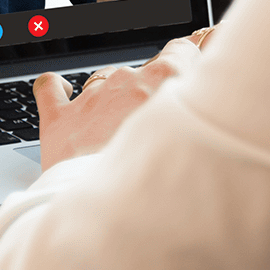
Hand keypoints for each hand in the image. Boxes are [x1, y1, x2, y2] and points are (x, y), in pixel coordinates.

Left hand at [32, 29, 208, 170]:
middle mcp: (127, 80)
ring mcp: (92, 98)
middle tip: (155, 126)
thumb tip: (219, 98)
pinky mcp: (60, 119)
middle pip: (142, 72)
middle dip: (148, 94)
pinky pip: (50, 88)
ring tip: (118, 136)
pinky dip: (56, 87)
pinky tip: (62, 91)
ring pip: (104, 82)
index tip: (189, 71)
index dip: (186, 60)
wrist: (115, 219)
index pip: (182, 50)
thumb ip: (203, 112)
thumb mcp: (199, 140)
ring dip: (112, 101)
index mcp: (165, 79)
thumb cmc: (163, 184)